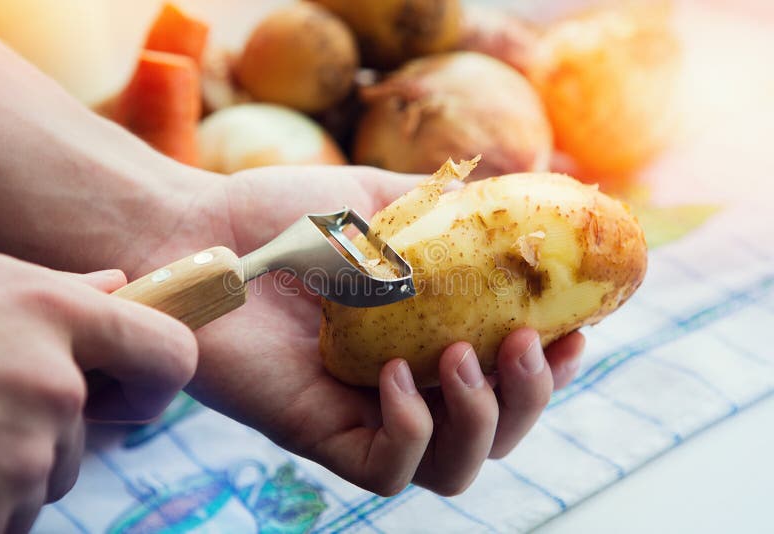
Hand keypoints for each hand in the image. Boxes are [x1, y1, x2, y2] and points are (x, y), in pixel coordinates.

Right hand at [0, 248, 196, 532]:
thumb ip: (57, 289)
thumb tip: (116, 284)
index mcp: (57, 312)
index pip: (172, 354)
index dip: (153, 378)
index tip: (118, 386)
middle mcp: (55, 383)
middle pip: (90, 429)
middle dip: (49, 429)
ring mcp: (22, 453)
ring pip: (48, 475)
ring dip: (8, 467)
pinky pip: (10, 515)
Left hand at [129, 165, 583, 495]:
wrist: (199, 230)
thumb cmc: (283, 214)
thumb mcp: (384, 200)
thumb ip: (452, 204)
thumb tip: (527, 182)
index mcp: (426, 340)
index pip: (508, 379)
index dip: (553, 369)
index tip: (575, 331)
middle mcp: (402, 387)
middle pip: (495, 433)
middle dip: (529, 400)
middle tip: (521, 344)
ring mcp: (360, 415)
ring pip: (454, 468)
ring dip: (483, 421)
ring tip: (464, 357)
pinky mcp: (315, 434)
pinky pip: (385, 471)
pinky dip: (410, 430)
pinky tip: (396, 375)